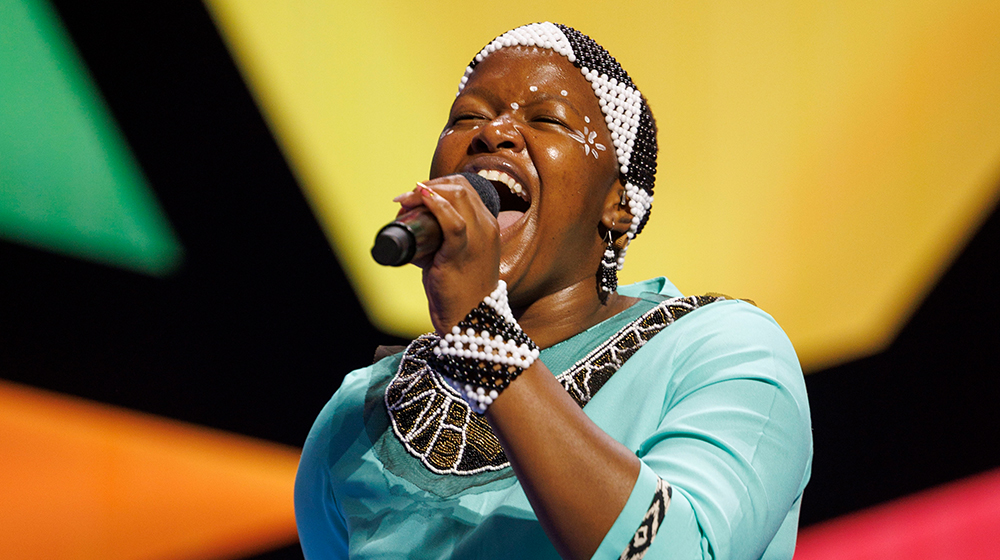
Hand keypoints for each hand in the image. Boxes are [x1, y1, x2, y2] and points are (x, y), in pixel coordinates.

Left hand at [393, 175, 500, 333]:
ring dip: (425, 193)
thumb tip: (411, 229)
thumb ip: (438, 242)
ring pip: (457, 196)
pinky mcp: (463, 253)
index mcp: (487, 226)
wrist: (470, 322)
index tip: (415, 196)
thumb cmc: (459, 293)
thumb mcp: (453, 258)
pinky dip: (436, 206)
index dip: (437, 185)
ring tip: (405, 203)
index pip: (464, 190)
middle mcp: (487, 228)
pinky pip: (453, 221)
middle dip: (428, 186)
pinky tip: (421, 200)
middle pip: (459, 187)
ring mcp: (478, 239)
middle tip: (406, 200)